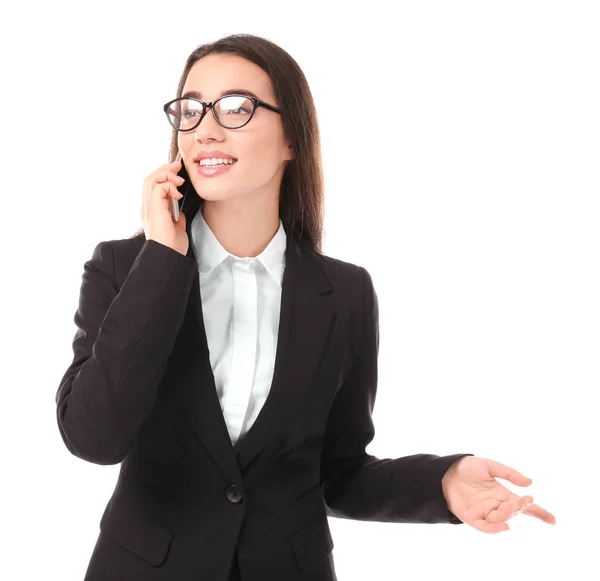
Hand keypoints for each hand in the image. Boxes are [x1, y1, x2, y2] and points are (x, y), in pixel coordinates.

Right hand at [142, 159, 188, 254]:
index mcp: (151, 212)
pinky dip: (169, 186)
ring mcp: (148, 208)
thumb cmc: (173, 247)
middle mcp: (147, 208)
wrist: (169, 257)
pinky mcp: (153, 210)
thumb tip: (180, 212)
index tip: (178, 174)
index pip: (153, 186)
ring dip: (166, 174)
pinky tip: (178, 193)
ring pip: (151, 180)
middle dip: (164, 169)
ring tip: (179, 178)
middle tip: (178, 166)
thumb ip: (176, 219)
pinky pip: (158, 188)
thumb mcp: (177, 229)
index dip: (164, 176)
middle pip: (149, 179)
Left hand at [441, 456, 555, 533]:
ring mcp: (484, 512)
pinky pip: (485, 527)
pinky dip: (495, 529)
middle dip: (520, 508)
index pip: (523, 506)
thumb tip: (530, 482)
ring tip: (510, 504)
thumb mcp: (490, 466)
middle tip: (521, 500)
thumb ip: (509, 473)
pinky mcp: (472, 518)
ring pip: (501, 519)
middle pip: (513, 512)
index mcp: (502, 494)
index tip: (553, 520)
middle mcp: (496, 505)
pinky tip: (504, 525)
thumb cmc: (468, 468)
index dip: (538, 513)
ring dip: (508, 514)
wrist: (446, 471)